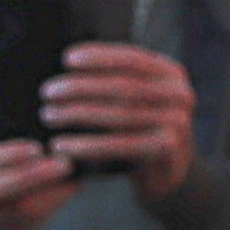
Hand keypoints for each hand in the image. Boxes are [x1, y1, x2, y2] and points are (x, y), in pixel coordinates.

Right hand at [0, 135, 79, 229]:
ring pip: (12, 211)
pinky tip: (60, 201)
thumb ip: (14, 159)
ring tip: (70, 183)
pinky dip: (44, 213)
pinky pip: (20, 229)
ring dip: (46, 196)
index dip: (9, 155)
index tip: (38, 148)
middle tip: (64, 165)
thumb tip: (55, 150)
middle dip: (34, 175)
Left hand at [32, 37, 198, 190]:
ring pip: (120, 116)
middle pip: (124, 87)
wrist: (168, 172)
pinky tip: (62, 146)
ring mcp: (178, 123)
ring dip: (79, 115)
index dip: (99, 57)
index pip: (133, 58)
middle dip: (81, 87)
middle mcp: (181, 94)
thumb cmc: (140, 127)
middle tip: (47, 92)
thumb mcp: (137, 98)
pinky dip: (87, 145)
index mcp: (171, 73)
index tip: (66, 59)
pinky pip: (121, 146)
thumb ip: (115, 78)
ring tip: (49, 115)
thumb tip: (68, 61)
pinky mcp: (168, 151)